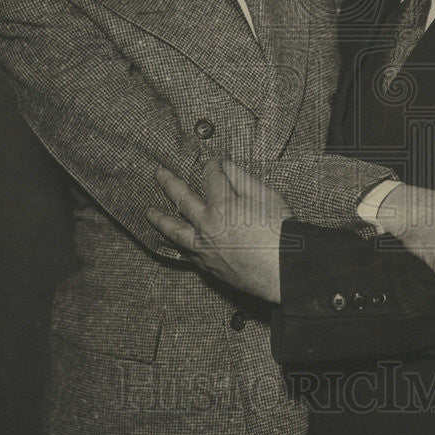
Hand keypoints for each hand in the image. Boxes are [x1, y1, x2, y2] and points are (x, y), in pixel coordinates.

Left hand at [147, 158, 292, 302]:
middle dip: (169, 182)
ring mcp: (204, 249)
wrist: (285, 272)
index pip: (211, 177)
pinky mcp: (209, 266)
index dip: (213, 165)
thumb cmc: (281, 233)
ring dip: (160, 219)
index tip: (214, 162)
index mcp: (222, 205)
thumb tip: (225, 166)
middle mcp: (206, 226)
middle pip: (181, 199)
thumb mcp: (266, 196)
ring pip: (174, 231)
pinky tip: (175, 240)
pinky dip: (178, 243)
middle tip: (158, 173)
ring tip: (149, 212)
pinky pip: (186, 252)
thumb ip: (242, 178)